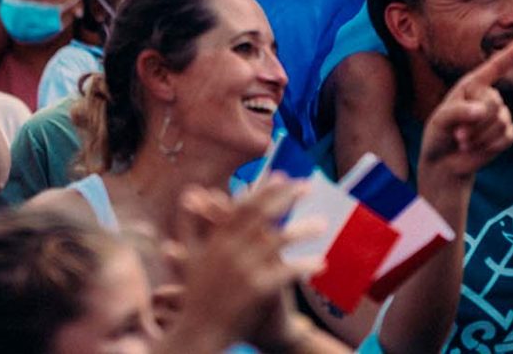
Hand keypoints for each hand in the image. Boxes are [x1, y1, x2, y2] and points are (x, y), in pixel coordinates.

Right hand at [165, 178, 321, 347]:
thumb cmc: (196, 297)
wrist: (197, 336)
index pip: (244, 206)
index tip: (281, 176)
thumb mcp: (189, 256)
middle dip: (287, 197)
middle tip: (308, 186)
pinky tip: (322, 263)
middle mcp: (229, 250)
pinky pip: (287, 272)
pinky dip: (305, 266)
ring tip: (323, 224)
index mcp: (216, 240)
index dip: (264, 189)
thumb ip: (189, 223)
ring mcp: (243, 269)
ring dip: (303, 230)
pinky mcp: (256, 290)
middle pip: (264, 214)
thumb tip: (191, 191)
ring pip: (279, 241)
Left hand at [419, 39, 512, 180]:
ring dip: (478, 136)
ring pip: (500, 122)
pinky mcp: (507, 134)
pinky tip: (474, 148)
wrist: (444, 162)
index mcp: (473, 85)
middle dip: (475, 121)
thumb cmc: (439, 134)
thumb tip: (482, 110)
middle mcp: (489, 96)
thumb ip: (459, 111)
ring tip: (462, 142)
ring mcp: (501, 115)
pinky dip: (487, 146)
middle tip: (457, 135)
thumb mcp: (440, 120)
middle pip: (493, 102)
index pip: (496, 66)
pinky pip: (505, 137)